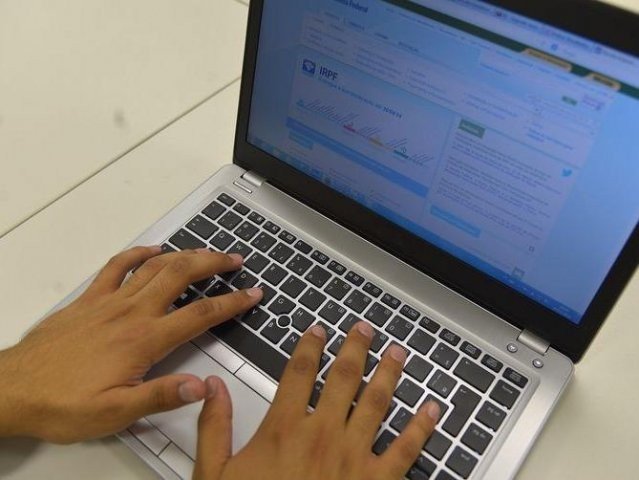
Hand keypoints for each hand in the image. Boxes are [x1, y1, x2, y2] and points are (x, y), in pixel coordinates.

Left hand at [0, 246, 261, 442]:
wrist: (13, 389)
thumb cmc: (62, 404)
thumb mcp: (115, 413)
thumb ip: (160, 396)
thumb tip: (201, 385)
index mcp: (143, 340)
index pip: (200, 314)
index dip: (231, 302)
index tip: (252, 293)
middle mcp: (131, 313)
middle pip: (182, 276)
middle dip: (214, 264)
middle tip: (236, 260)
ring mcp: (109, 302)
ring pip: (155, 266)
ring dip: (186, 255)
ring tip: (207, 251)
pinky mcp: (89, 300)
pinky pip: (116, 266)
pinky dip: (137, 253)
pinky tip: (152, 249)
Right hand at [194, 321, 439, 479]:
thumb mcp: (215, 474)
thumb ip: (215, 427)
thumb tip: (212, 387)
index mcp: (285, 429)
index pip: (299, 372)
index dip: (310, 346)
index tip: (318, 330)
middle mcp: (323, 435)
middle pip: (343, 377)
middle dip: (356, 348)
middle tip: (365, 328)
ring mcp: (353, 457)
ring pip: (376, 402)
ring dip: (388, 373)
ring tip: (397, 352)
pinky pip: (405, 450)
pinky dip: (422, 427)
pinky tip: (433, 409)